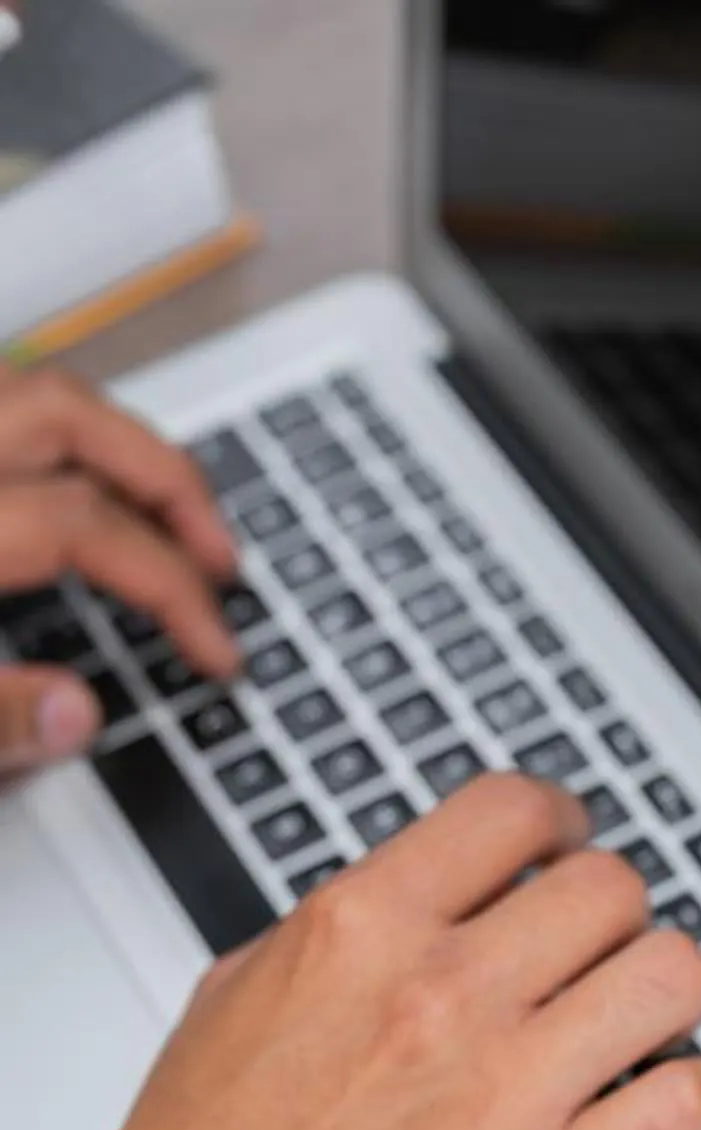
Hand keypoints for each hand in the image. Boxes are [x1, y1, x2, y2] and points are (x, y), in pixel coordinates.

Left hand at [0, 362, 241, 772]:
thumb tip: (76, 714)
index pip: (88, 525)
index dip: (173, 587)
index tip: (218, 650)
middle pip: (67, 416)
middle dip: (165, 479)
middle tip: (220, 554)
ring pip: (28, 392)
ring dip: (106, 442)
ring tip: (158, 508)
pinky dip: (45, 440)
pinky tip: (63, 488)